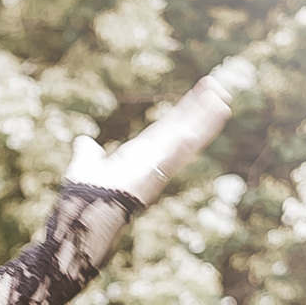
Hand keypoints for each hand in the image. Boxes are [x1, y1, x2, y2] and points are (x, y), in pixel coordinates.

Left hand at [70, 70, 236, 206]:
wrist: (84, 216)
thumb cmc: (85, 197)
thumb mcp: (85, 166)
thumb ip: (87, 154)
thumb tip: (83, 142)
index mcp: (141, 154)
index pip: (167, 127)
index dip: (185, 110)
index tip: (201, 92)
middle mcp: (153, 159)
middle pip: (182, 128)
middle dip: (200, 110)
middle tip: (219, 88)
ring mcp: (157, 168)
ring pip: (187, 141)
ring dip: (205, 122)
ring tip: (223, 100)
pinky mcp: (156, 176)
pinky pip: (176, 156)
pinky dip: (187, 142)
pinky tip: (203, 127)